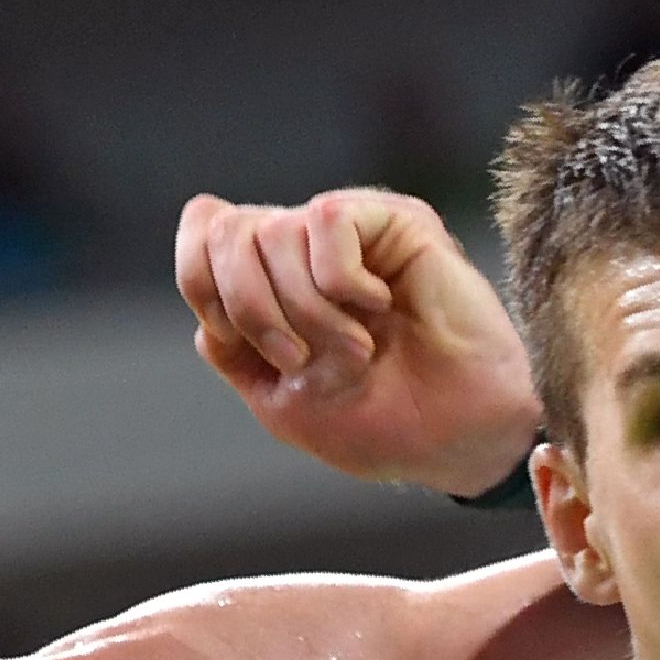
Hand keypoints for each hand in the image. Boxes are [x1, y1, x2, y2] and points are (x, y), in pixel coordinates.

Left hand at [176, 189, 540, 498]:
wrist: (458, 438)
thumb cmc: (383, 426)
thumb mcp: (282, 403)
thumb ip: (233, 350)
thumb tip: (203, 307)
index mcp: (274, 281)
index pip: (202, 231)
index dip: (202, 284)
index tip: (245, 343)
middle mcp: (307, 246)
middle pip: (227, 230)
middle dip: (253, 309)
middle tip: (302, 358)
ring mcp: (350, 231)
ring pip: (274, 232)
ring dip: (308, 312)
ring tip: (358, 351)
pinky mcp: (394, 221)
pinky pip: (327, 221)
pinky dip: (341, 283)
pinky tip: (381, 308)